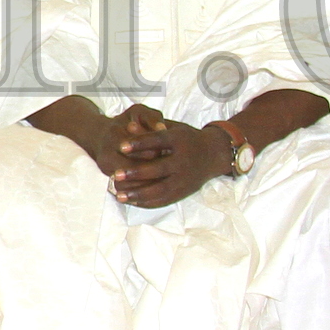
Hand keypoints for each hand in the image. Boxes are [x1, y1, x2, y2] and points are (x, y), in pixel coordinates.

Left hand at [109, 104, 228, 208]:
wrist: (213, 154)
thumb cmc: (186, 138)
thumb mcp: (171, 127)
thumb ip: (150, 128)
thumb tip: (128, 127)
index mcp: (179, 141)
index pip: (158, 141)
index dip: (139, 143)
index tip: (120, 146)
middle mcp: (183, 161)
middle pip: (159, 168)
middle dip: (136, 173)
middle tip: (116, 174)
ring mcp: (185, 178)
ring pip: (161, 189)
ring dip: (139, 193)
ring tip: (119, 195)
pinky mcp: (184, 191)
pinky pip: (165, 199)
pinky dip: (147, 202)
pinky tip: (132, 201)